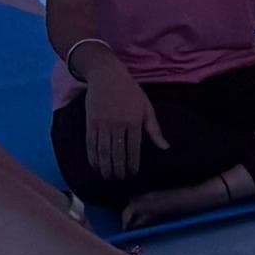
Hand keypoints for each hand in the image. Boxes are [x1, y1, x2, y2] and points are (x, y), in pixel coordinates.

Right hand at [79, 51, 165, 182]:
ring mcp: (102, 124)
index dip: (132, 163)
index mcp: (133, 122)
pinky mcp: (90, 123)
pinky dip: (92, 157)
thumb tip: (165, 147)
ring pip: (103, 151)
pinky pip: (91, 144)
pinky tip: (95, 165)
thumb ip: (154, 129)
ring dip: (105, 166)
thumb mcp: (146, 107)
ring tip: (107, 176)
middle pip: (117, 153)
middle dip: (118, 169)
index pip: (133, 149)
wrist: (106, 75)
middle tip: (120, 178)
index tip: (132, 173)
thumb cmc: (130, 90)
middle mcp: (117, 125)